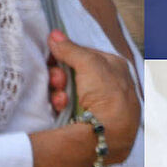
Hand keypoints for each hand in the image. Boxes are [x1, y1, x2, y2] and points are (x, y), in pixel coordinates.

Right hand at [47, 30, 140, 163]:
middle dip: (61, 76)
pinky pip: (67, 105)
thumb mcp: (89, 64)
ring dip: (59, 91)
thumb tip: (54, 34)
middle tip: (57, 81)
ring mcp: (97, 101)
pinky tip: (61, 107)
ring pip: (68, 89)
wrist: (107, 132)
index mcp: (114, 66)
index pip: (84, 54)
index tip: (53, 58)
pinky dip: (61, 104)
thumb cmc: (106, 94)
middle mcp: (107, 82)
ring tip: (60, 98)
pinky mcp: (86, 117)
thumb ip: (71, 49)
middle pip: (73, 72)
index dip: (67, 55)